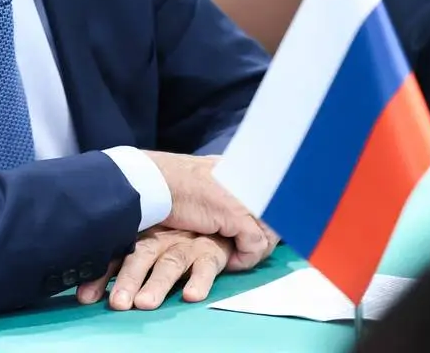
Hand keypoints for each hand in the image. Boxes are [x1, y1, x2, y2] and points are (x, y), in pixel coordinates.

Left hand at [77, 227, 230, 309]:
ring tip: (146, 302)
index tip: (87, 296)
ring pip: (169, 264)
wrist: (208, 219)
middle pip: (140, 258)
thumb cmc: (169, 235)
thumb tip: (83, 292)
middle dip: (128, 280)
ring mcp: (184, 245)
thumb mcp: (141, 242)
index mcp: (139, 238)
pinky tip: (192, 295)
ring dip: (157, 284)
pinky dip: (200, 281)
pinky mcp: (209, 254)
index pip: (116, 256)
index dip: (101, 276)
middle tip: (118, 303)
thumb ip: (116, 262)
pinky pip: (205, 268)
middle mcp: (159, 240)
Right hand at [143, 151, 274, 264]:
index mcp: (243, 167)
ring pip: (270, 233)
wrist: (150, 180)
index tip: (262, 238)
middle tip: (247, 253)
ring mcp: (245, 195)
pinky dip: (243, 258)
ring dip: (256, 251)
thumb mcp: (207, 178)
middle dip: (267, 239)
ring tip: (236, 257)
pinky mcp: (235, 213)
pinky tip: (227, 261)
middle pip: (279, 216)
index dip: (271, 221)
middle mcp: (249, 178)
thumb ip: (227, 188)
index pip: (274, 197)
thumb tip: (242, 204)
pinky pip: (254, 246)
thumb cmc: (169, 183)